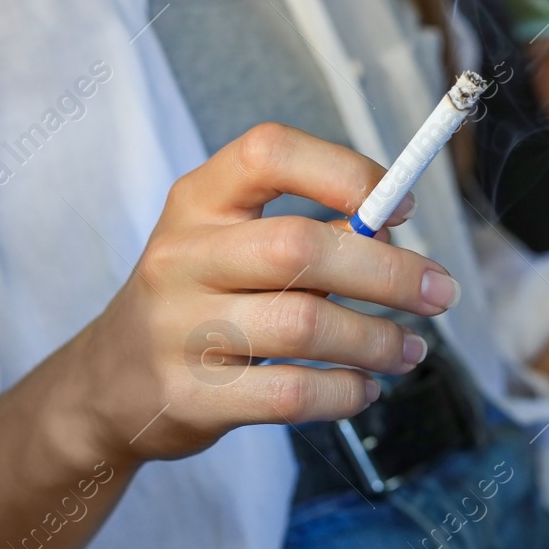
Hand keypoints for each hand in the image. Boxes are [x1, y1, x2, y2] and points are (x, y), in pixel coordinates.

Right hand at [74, 123, 456, 464]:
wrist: (109, 383)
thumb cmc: (198, 297)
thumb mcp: (230, 243)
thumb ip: (305, 230)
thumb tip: (392, 233)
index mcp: (198, 199)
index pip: (270, 152)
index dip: (345, 171)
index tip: (401, 206)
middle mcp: (181, 255)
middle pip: (301, 247)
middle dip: (388, 271)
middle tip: (440, 292)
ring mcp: (178, 328)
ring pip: (304, 325)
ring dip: (376, 339)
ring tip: (409, 349)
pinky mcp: (189, 396)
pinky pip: (288, 394)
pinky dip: (343, 393)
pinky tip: (363, 389)